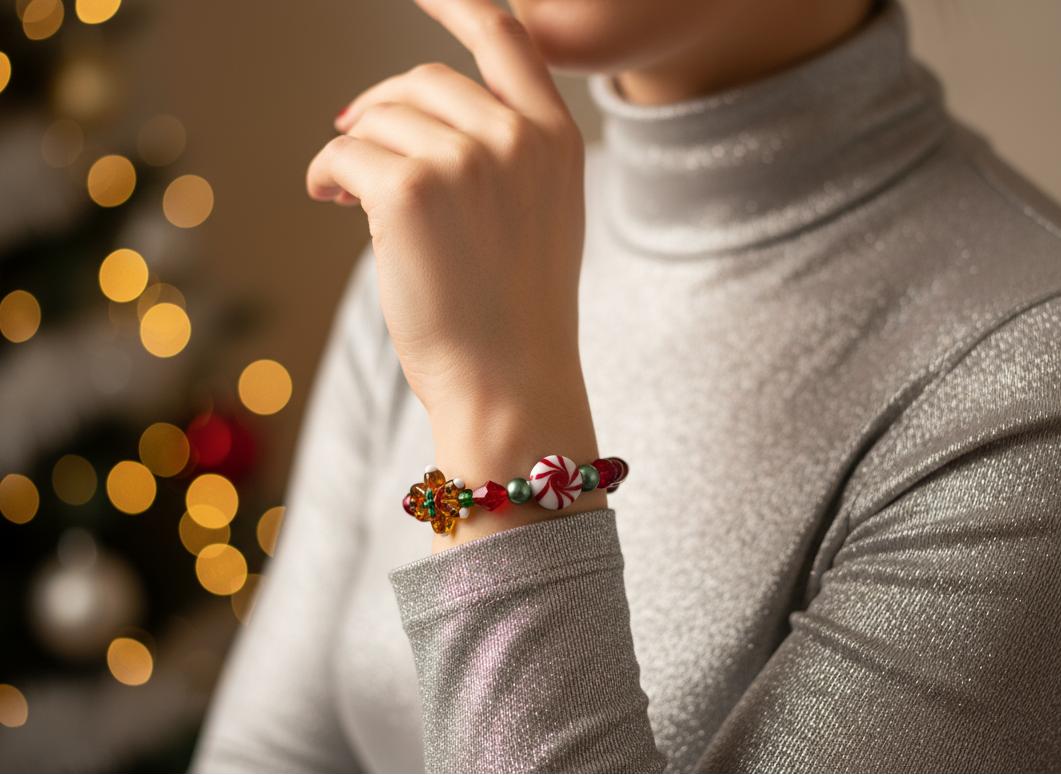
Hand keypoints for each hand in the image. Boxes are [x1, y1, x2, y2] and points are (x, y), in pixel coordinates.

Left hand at [307, 0, 605, 549]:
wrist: (510, 384)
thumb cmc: (514, 313)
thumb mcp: (539, 218)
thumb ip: (505, 153)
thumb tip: (413, 113)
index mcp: (557, 140)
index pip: (506, 35)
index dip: (457, 0)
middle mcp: (518, 137)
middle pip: (423, 79)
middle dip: (380, 107)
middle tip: (356, 141)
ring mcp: (468, 159)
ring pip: (379, 117)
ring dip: (352, 148)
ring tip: (344, 191)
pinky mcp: (411, 189)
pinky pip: (345, 150)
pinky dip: (327, 170)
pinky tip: (328, 198)